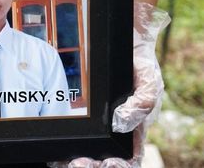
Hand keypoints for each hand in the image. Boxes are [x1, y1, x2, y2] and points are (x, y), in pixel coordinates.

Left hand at [49, 2, 170, 167]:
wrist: (124, 47)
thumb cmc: (140, 67)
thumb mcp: (149, 81)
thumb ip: (142, 102)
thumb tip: (121, 121)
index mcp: (134, 131)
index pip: (129, 159)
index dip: (118, 166)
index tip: (107, 163)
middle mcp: (115, 133)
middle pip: (104, 161)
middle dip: (92, 166)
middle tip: (78, 164)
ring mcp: (98, 127)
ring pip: (87, 154)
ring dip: (75, 162)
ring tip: (66, 162)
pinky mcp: (83, 119)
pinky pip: (73, 138)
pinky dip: (64, 149)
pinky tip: (55, 154)